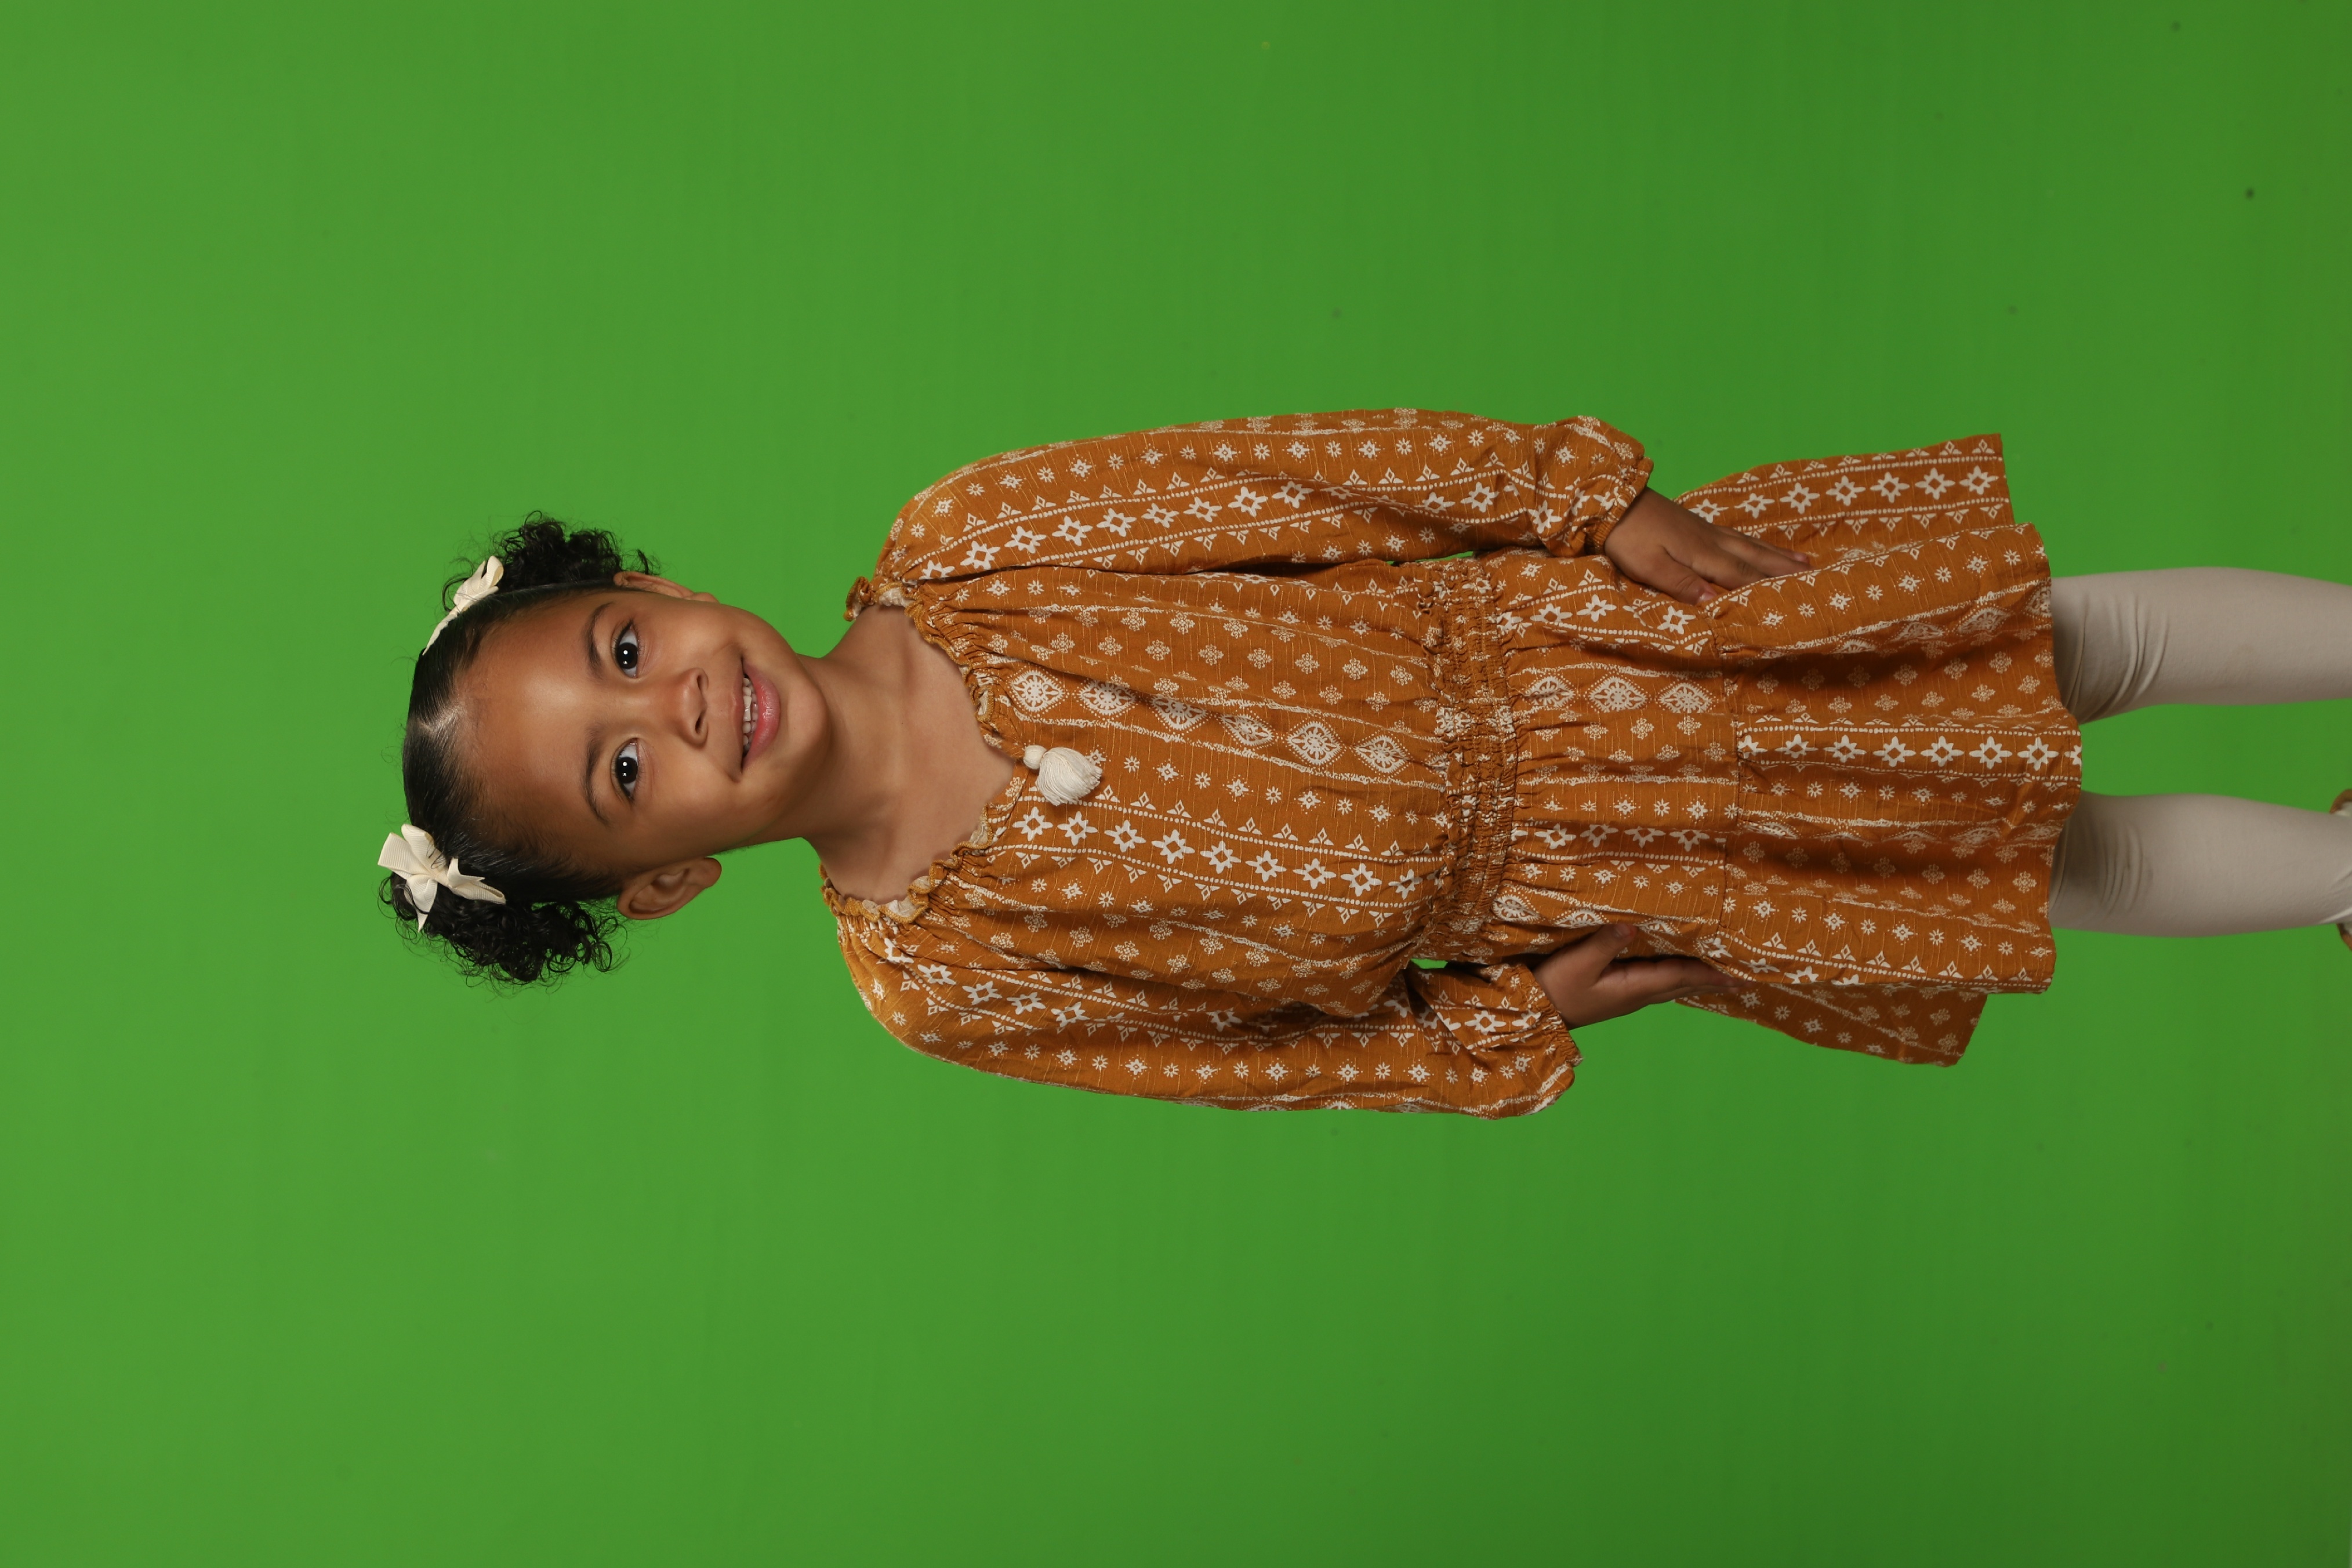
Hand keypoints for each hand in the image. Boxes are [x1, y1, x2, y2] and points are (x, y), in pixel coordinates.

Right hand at [1528, 924, 1744, 1026]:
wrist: (1535, 1015)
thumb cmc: (1554, 988)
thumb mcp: (1576, 963)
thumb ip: (1604, 944)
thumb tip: (1633, 925)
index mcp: (1635, 987)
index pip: (1681, 976)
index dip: (1711, 972)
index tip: (1740, 974)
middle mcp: (1639, 994)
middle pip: (1685, 984)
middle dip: (1714, 979)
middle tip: (1745, 977)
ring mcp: (1630, 997)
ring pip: (1674, 986)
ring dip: (1699, 980)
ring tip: (1722, 976)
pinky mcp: (1620, 995)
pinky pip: (1661, 985)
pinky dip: (1679, 979)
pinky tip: (1680, 975)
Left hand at [1602, 488, 1811, 603]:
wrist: (1610, 499)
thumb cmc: (1627, 537)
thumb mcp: (1650, 566)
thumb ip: (1683, 585)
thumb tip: (1717, 602)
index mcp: (1704, 554)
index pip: (1743, 577)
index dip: (1769, 590)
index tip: (1799, 601)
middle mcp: (1712, 540)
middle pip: (1755, 558)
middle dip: (1784, 570)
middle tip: (1817, 577)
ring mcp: (1705, 530)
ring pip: (1749, 545)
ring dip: (1776, 555)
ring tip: (1802, 562)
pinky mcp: (1695, 524)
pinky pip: (1736, 536)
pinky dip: (1754, 543)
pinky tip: (1755, 545)